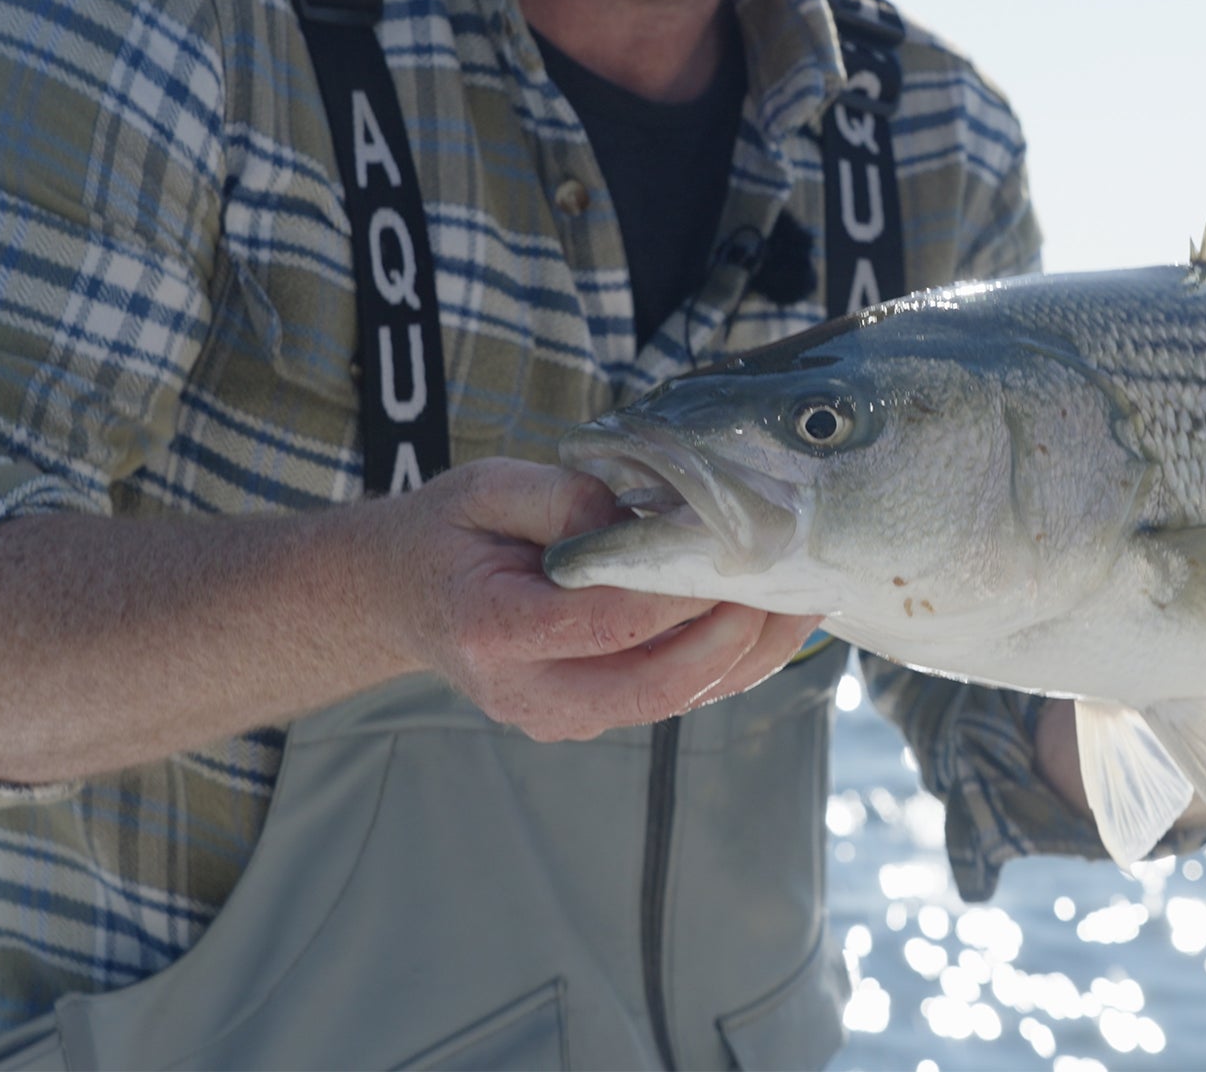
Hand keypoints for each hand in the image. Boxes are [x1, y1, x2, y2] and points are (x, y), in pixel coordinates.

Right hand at [377, 458, 820, 740]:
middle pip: (654, 684)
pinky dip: (727, 662)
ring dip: (747, 654)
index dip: (677, 595)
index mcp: (492, 630)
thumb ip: (565, 499)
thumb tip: (649, 520)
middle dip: (734, 639)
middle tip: (790, 584)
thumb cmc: (449, 533)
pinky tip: (768, 619)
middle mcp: (527, 692)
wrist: (402, 598)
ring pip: (674, 700)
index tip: (735, 555)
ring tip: (803, 598)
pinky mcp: (589, 718)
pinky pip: (670, 696)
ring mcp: (559, 717)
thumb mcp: (488, 487)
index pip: (605, 624)